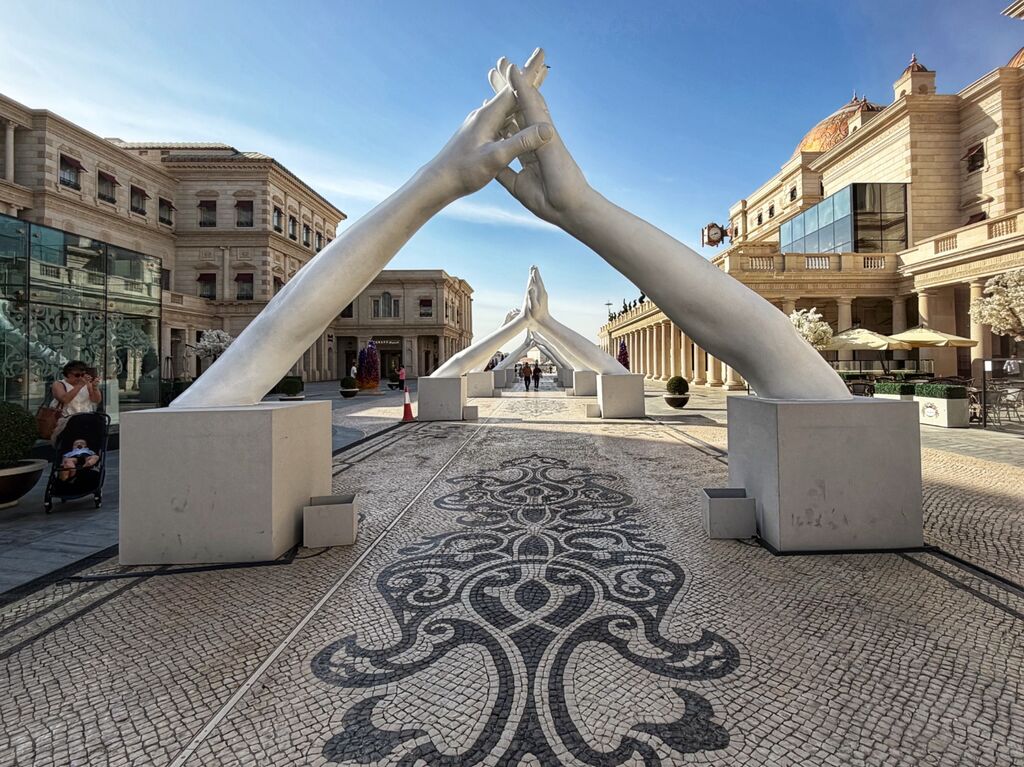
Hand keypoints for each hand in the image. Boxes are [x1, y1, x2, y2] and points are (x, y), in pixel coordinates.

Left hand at [424, 53, 552, 201]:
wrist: (438, 182)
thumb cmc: (464, 171)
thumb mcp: (495, 159)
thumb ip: (521, 143)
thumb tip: (547, 129)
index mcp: (488, 115)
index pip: (515, 88)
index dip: (531, 72)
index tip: (542, 54)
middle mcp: (483, 114)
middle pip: (512, 90)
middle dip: (529, 75)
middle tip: (541, 57)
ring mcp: (480, 123)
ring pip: (508, 104)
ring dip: (524, 91)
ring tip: (536, 81)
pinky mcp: (479, 134)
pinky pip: (502, 117)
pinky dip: (515, 110)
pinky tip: (516, 112)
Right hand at [491, 53, 593, 227]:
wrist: (568, 208)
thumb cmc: (564, 177)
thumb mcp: (548, 145)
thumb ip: (534, 122)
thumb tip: (530, 97)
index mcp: (541, 134)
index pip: (528, 105)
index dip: (518, 87)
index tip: (508, 67)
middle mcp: (532, 145)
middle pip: (515, 117)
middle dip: (505, 99)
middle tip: (492, 77)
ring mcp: (524, 162)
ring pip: (507, 138)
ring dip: (496, 124)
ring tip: (482, 107)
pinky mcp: (516, 180)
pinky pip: (501, 165)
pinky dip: (493, 155)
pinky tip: (483, 149)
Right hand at [521, 265, 549, 321]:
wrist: (543, 322)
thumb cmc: (537, 316)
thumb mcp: (533, 306)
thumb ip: (531, 297)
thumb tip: (530, 288)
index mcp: (541, 293)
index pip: (538, 281)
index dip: (535, 275)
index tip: (534, 268)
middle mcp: (543, 293)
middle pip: (539, 281)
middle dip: (536, 274)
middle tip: (534, 266)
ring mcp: (543, 296)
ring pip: (539, 284)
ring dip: (536, 278)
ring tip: (534, 273)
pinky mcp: (542, 299)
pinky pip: (538, 289)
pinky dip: (536, 284)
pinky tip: (535, 285)